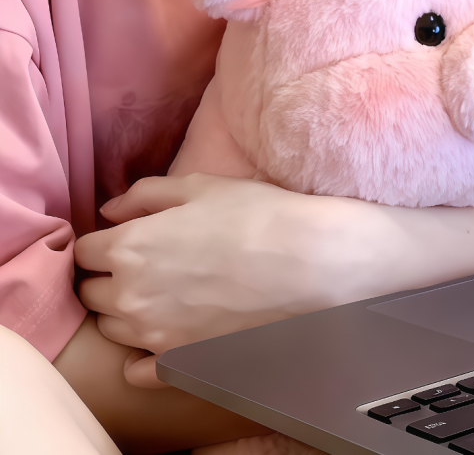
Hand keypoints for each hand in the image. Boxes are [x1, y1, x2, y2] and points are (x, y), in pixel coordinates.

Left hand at [74, 173, 373, 360]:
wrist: (305, 264)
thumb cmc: (253, 216)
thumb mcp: (197, 186)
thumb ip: (144, 195)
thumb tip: (110, 211)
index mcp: (129, 247)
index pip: (84, 252)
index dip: (102, 241)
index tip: (121, 237)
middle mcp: (131, 297)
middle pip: (91, 293)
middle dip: (107, 277)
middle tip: (141, 264)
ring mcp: (154, 336)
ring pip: (112, 330)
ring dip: (125, 312)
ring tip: (160, 294)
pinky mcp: (180, 364)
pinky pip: (138, 371)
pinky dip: (141, 357)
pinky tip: (165, 335)